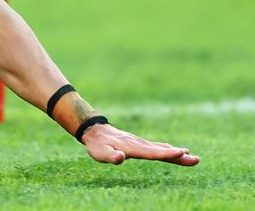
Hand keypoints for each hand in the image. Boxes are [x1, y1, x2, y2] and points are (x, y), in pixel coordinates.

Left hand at [82, 123, 199, 165]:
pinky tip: (177, 152)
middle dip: (178, 156)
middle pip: (161, 151)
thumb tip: (121, 157)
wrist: (95, 131)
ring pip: (161, 148)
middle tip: (195, 160)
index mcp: (131, 147)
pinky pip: (157, 147)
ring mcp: (141, 143)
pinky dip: (169, 150)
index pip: (151, 152)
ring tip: (192, 158)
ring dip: (177, 153)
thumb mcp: (100, 153)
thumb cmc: (98, 145)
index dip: (166, 154)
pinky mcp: (141, 144)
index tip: (181, 153)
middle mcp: (139, 144)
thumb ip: (111, 156)